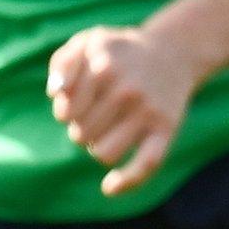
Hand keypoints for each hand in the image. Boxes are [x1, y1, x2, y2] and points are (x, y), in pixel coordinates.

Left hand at [47, 25, 202, 196]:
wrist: (173, 53)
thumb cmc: (119, 52)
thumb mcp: (89, 41)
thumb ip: (64, 62)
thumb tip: (55, 92)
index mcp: (103, 64)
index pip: (65, 112)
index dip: (65, 113)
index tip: (76, 103)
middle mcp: (126, 88)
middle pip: (81, 135)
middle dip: (82, 129)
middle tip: (96, 114)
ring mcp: (148, 110)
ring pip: (104, 154)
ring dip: (99, 148)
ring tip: (107, 131)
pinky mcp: (167, 128)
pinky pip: (145, 165)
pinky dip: (125, 181)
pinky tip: (109, 187)